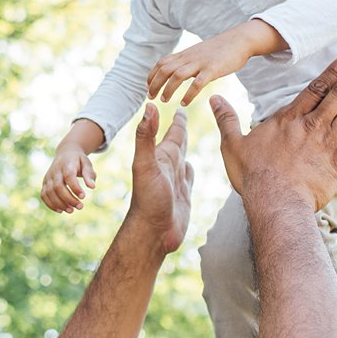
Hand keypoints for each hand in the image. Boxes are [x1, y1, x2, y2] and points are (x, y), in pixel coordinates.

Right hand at [42, 144, 97, 212]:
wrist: (65, 153)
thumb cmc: (78, 160)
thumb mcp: (86, 163)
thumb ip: (89, 174)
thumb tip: (92, 187)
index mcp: (66, 164)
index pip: (68, 176)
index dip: (75, 187)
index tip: (83, 197)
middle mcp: (55, 170)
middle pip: (58, 186)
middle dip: (68, 199)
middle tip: (80, 207)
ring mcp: (48, 177)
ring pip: (49, 192)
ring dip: (60, 204)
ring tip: (71, 210)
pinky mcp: (44, 183)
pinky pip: (44, 195)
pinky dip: (50, 204)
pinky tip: (61, 210)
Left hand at [128, 104, 194, 253]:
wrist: (153, 232)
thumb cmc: (148, 199)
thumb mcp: (146, 164)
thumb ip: (146, 136)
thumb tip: (149, 106)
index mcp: (162, 156)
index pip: (173, 131)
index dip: (178, 118)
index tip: (180, 104)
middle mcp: (169, 166)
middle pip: (178, 141)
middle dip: (181, 127)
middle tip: (184, 112)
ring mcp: (176, 181)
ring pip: (183, 157)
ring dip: (184, 146)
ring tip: (185, 137)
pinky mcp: (183, 195)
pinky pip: (188, 177)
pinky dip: (190, 169)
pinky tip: (189, 167)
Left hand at [147, 19, 281, 105]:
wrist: (239, 40)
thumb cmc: (220, 49)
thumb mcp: (199, 53)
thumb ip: (188, 61)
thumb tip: (178, 72)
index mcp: (185, 54)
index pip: (162, 63)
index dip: (152, 75)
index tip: (147, 86)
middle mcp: (189, 57)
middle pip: (165, 69)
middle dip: (154, 83)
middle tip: (150, 97)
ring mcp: (200, 63)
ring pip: (177, 75)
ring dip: (168, 89)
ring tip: (163, 100)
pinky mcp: (213, 69)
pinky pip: (197, 83)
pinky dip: (189, 94)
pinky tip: (184, 103)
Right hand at [211, 56, 336, 211]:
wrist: (275, 202)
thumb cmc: (253, 175)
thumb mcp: (232, 145)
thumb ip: (226, 119)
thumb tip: (213, 98)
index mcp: (288, 120)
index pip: (314, 89)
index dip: (332, 72)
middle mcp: (310, 126)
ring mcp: (325, 144)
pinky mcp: (336, 163)